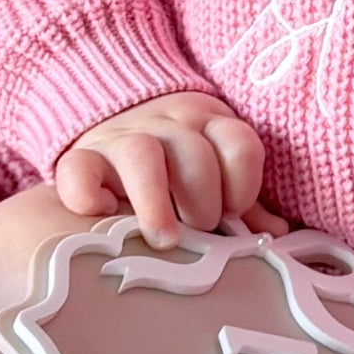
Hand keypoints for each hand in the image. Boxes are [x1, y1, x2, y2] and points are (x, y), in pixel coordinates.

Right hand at [55, 92, 285, 246]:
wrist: (113, 114)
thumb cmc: (176, 161)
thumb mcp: (215, 170)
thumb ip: (243, 203)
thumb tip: (275, 236)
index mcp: (208, 125)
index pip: (238, 143)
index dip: (244, 182)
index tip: (234, 211)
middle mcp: (167, 125)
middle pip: (194, 152)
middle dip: (203, 197)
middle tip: (200, 228)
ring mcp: (121, 138)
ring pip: (142, 155)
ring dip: (155, 202)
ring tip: (164, 239)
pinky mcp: (80, 157)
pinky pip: (78, 170)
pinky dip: (86, 195)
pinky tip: (100, 216)